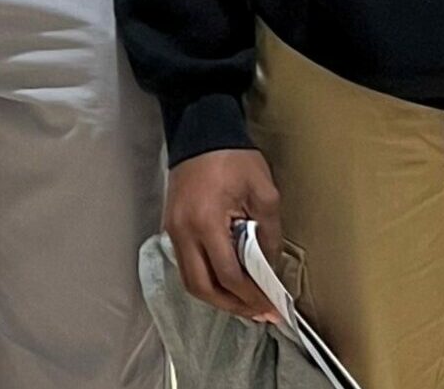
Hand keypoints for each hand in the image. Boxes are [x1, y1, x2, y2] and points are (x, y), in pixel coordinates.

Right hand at [165, 149, 282, 322]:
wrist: (201, 132)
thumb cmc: (234, 159)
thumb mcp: (264, 193)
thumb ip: (268, 236)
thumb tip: (269, 270)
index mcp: (206, 222)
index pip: (228, 275)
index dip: (252, 297)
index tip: (272, 307)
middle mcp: (183, 232)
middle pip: (203, 287)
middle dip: (232, 306)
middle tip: (257, 312)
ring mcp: (172, 230)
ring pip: (190, 281)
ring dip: (217, 296)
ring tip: (243, 302)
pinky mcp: (170, 226)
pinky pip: (186, 265)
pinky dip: (206, 279)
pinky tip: (226, 281)